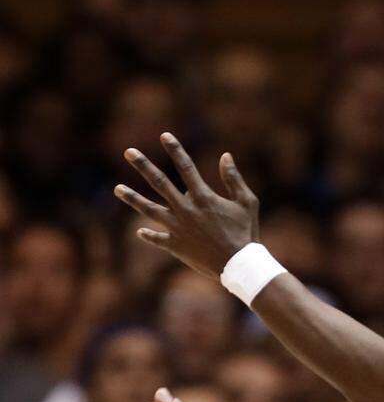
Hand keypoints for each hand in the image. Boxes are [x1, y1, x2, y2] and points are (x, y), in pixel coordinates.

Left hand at [115, 133, 259, 278]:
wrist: (237, 265)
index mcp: (203, 197)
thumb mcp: (247, 202)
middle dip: (143, 166)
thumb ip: (234, 179)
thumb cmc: (246, 232)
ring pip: (149, 209)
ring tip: (117, 189)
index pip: (186, 168)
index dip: (175, 150)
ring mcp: (177, 228)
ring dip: (132, 198)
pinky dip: (148, 235)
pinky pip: (157, 239)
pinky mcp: (175, 246)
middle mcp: (185, 210)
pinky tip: (140, 231)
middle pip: (160, 183)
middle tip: (129, 152)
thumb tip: (225, 156)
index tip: (164, 136)